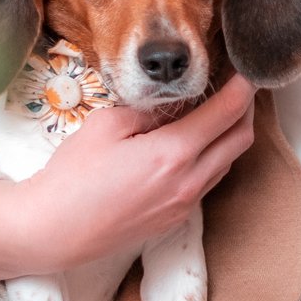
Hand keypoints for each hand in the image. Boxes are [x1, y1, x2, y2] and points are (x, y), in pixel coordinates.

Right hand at [0, 78, 255, 276]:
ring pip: (228, 162)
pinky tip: (193, 144)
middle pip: (240, 140)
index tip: (246, 70)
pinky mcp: (176, 218)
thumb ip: (151, 111)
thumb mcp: (108, 125)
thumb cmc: (73, 175)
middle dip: (246, 109)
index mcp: (174, 154)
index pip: (227, 113)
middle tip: (238, 87)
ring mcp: (185, 204)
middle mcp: (189, 182)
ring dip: (230, 135)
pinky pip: (208, 181)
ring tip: (216, 111)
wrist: (54, 230)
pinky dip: (212, 158)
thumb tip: (178, 102)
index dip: (242, 87)